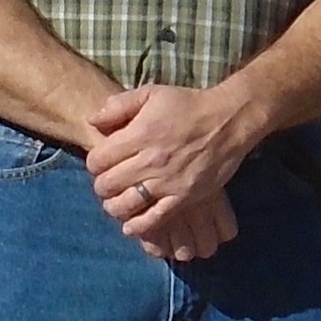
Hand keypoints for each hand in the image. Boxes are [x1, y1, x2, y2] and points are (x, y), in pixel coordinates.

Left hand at [86, 83, 260, 248]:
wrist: (228, 120)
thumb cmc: (188, 105)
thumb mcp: (152, 93)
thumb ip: (119, 105)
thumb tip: (92, 120)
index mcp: (139, 134)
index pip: (98, 160)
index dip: (94, 163)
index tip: (101, 163)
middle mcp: (150, 160)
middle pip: (107, 185)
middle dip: (102, 185)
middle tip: (107, 183)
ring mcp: (167, 181)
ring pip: (126, 204)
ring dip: (114, 206)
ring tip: (115, 203)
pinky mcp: (184, 197)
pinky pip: (154, 219)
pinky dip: (138, 226)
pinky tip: (130, 226)